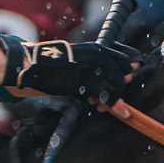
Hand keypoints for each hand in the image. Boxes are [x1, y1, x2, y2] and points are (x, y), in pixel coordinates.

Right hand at [0, 37, 138, 102]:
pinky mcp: (88, 79)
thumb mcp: (74, 60)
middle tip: (104, 100)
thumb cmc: (51, 65)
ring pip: (116, 85)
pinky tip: (122, 113)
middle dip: (118, 89)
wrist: (35, 65)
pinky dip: (117, 105)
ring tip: (99, 106)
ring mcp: (94, 67)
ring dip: (114, 99)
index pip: (123, 60)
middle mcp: (99, 56)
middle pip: (121, 75)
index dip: (127, 72)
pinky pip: (108, 94)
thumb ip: (89, 66)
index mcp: (97, 49)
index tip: (127, 80)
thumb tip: (100, 83)